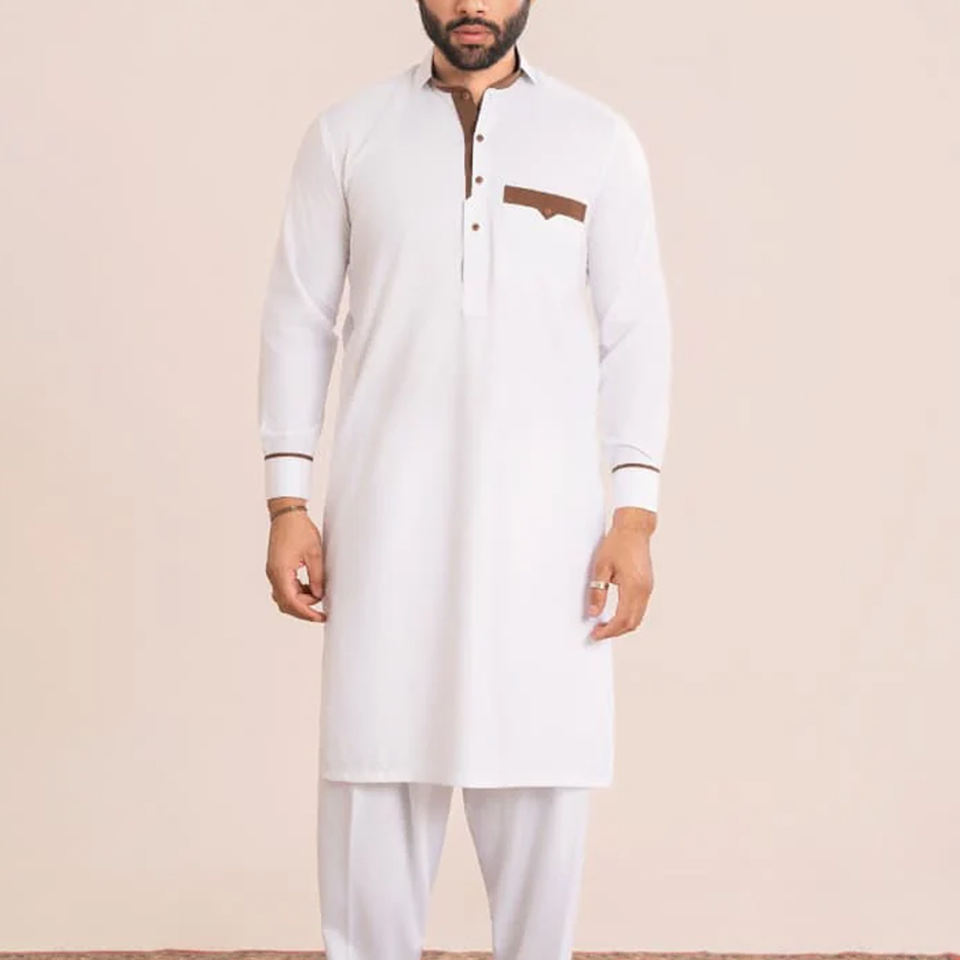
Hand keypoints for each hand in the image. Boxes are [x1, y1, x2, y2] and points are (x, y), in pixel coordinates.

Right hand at [265, 500, 326, 621]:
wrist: (287, 514)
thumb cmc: (299, 529)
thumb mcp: (315, 553)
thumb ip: (317, 577)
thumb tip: (319, 595)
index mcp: (280, 572)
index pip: (291, 602)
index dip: (306, 613)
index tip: (320, 617)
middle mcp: (273, 574)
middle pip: (285, 604)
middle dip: (304, 610)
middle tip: (322, 611)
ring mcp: (273, 572)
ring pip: (285, 597)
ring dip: (300, 601)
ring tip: (318, 593)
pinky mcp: (276, 569)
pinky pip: (285, 588)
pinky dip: (297, 592)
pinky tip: (310, 587)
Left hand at [586, 507, 655, 640]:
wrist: (634, 529)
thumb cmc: (617, 544)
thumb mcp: (601, 567)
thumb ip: (597, 592)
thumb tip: (593, 613)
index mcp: (633, 587)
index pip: (622, 619)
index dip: (608, 630)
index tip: (595, 634)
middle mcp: (644, 590)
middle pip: (632, 623)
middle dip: (615, 632)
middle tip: (597, 633)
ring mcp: (648, 588)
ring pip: (638, 617)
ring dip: (622, 625)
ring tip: (604, 625)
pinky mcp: (647, 586)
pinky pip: (640, 608)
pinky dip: (628, 616)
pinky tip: (615, 614)